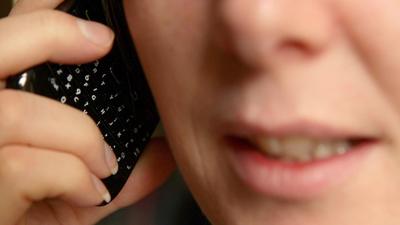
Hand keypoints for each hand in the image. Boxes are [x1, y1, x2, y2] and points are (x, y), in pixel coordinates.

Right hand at [0, 1, 175, 223]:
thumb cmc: (28, 215)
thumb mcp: (75, 186)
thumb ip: (121, 169)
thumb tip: (165, 153)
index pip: (8, 35)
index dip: (43, 15)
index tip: (97, 29)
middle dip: (51, 31)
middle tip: (103, 42)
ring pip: (19, 112)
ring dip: (81, 138)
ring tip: (103, 166)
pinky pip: (26, 165)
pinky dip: (72, 177)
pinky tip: (89, 194)